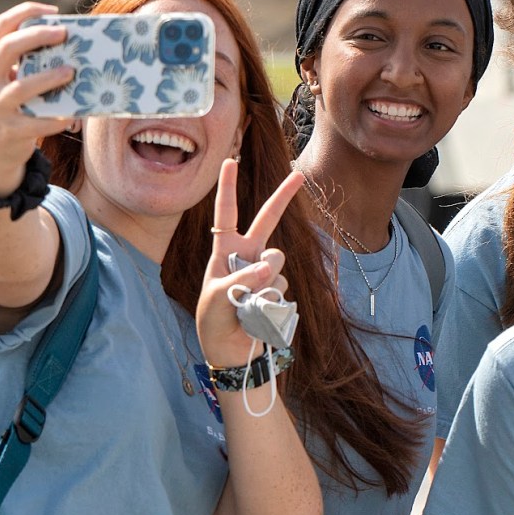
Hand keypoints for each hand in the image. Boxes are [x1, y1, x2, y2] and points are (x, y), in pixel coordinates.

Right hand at [0, 1, 74, 196]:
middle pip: (7, 49)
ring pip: (21, 87)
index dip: (25, 13)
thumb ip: (22, 60)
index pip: (0, 27)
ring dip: (48, 78)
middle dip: (37, 37)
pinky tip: (73, 114)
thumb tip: (65, 39)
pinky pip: (36, 123)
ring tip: (70, 72)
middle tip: (64, 34)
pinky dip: (56, 119)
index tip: (53, 11)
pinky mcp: (9, 131)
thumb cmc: (10, 104)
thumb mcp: (5, 79)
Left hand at [195, 157, 303, 367]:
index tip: (231, 161)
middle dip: (282, 197)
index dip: (228, 188)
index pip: (226, 215)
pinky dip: (270, 302)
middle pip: (267, 221)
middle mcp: (248, 256)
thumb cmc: (214, 322)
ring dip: (263, 283)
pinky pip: (281, 288)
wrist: (231, 352)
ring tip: (245, 306)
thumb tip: (270, 266)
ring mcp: (266, 273)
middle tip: (299, 175)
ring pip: (276, 263)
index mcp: (225, 252)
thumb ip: (241, 279)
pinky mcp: (279, 291)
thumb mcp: (217, 298)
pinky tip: (258, 315)